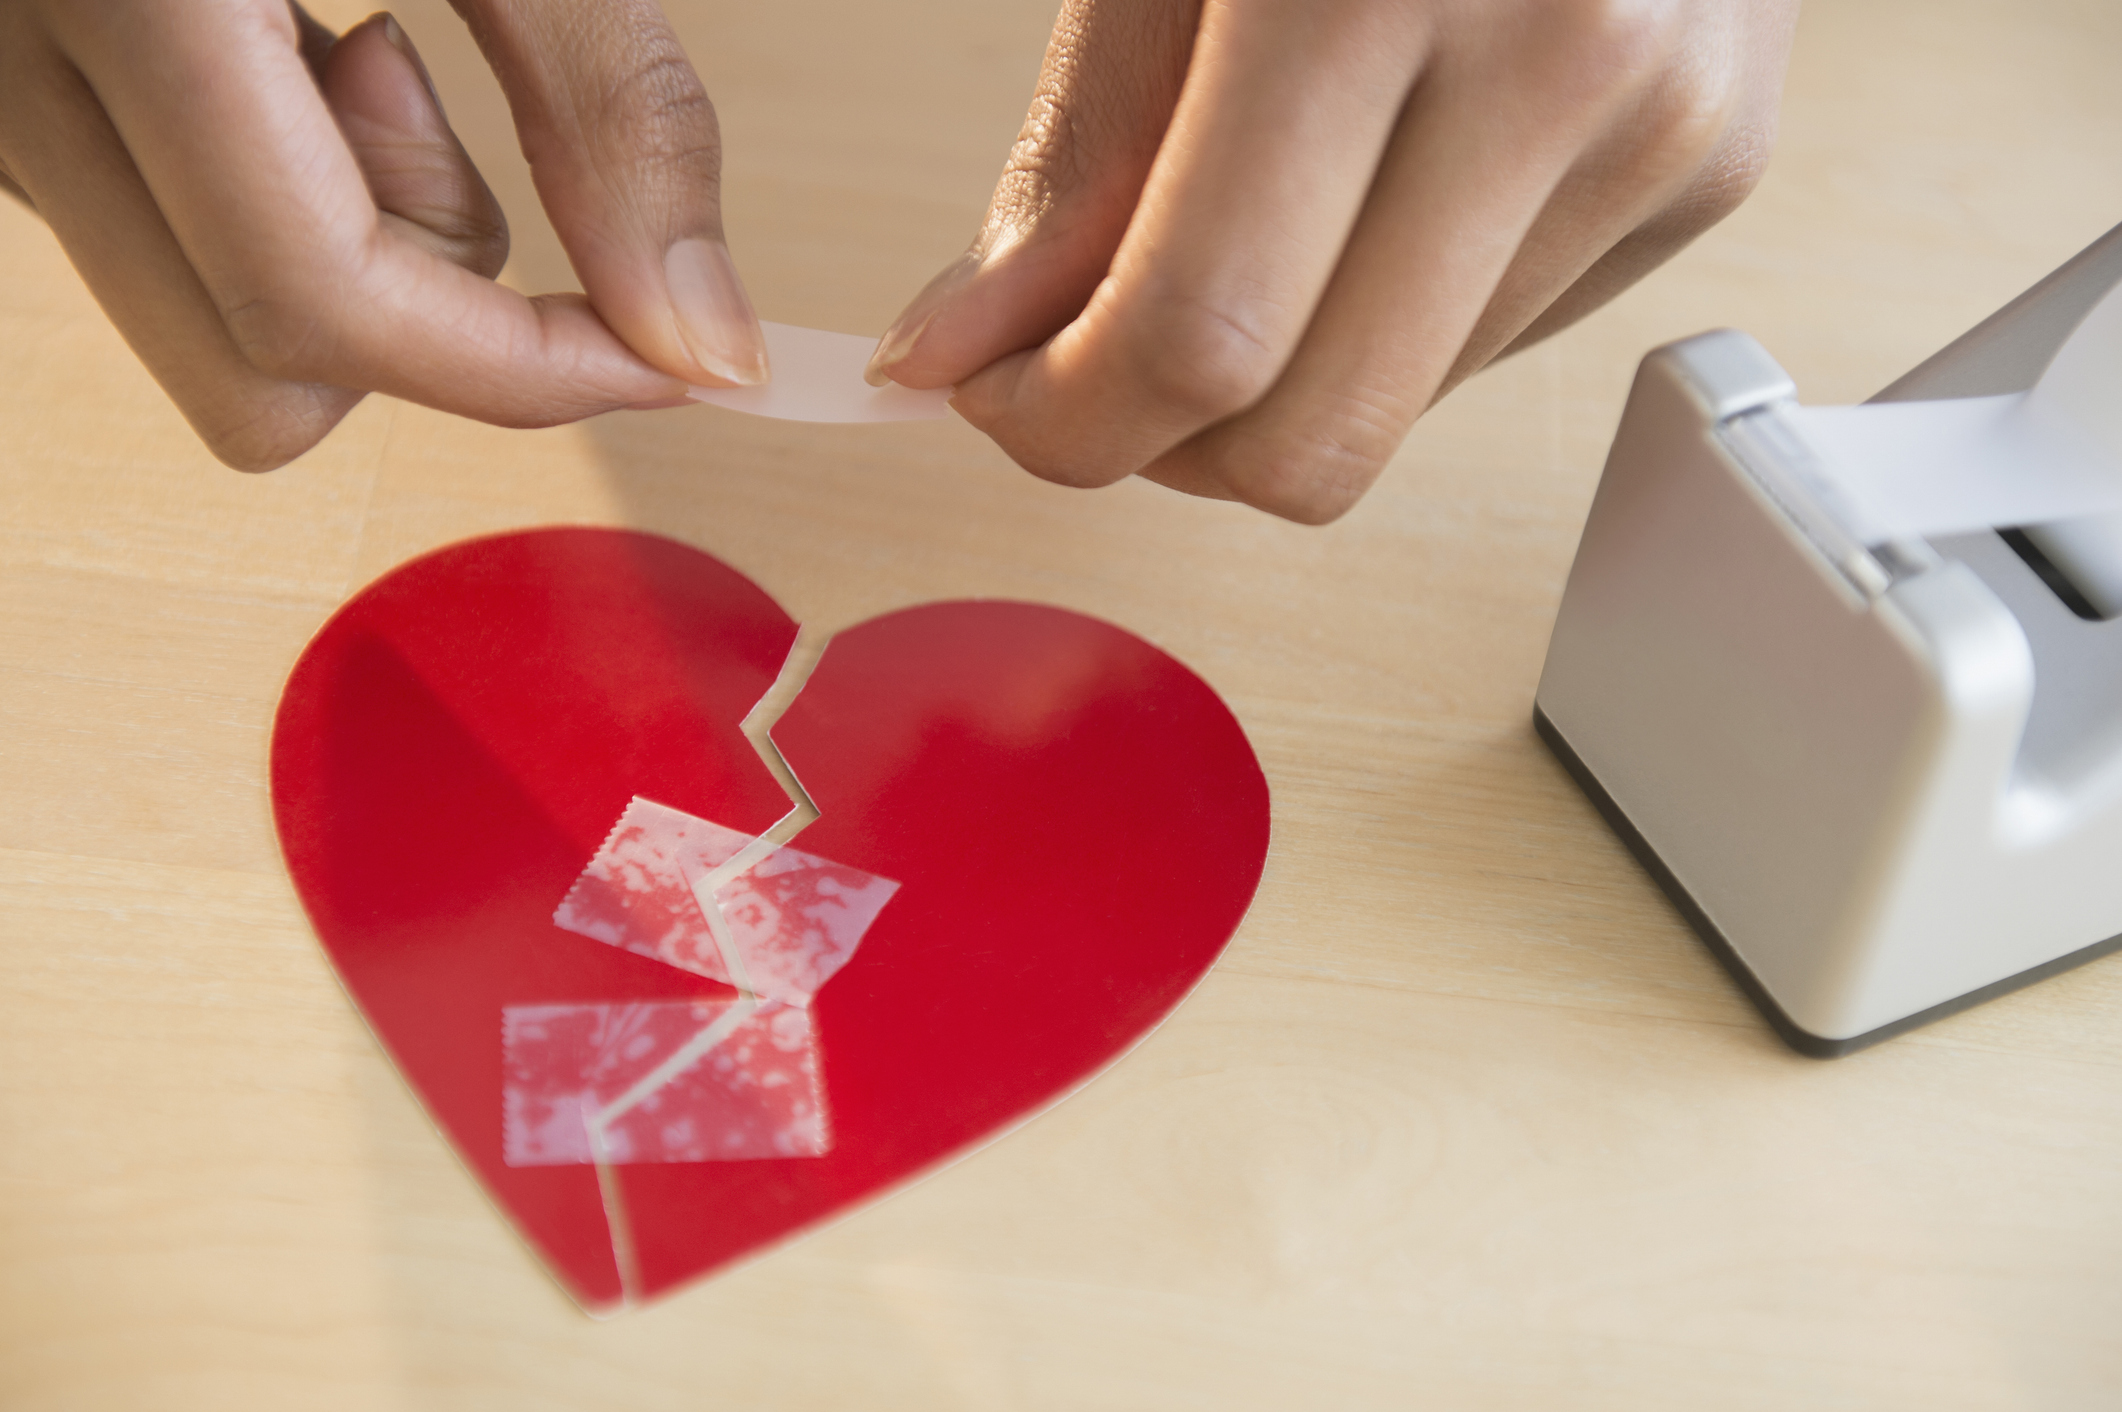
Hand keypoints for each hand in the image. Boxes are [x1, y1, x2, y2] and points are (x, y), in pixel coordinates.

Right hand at [0, 1, 766, 469]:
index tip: (662, 352)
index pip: (323, 307)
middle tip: (454, 111)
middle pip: (256, 372)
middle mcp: (10, 55)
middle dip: (420, 312)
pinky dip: (277, 182)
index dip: (522, 371)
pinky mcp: (10, 79)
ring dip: (348, 238)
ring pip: (208, 316)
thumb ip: (606, 101)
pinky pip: (169, 225)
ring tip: (371, 27)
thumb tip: (699, 329)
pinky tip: (295, 25)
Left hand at [865, 0, 1798, 522]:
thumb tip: (972, 350)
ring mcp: (1665, 122)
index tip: (1004, 401)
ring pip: (1401, 412)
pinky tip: (1371, 188)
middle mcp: (1563, 57)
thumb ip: (1083, 147)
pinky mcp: (1712, 164)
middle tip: (1091, 369)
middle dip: (1165, 448)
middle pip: (1318, 438)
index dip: (1070, 420)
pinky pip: (1494, 345)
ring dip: (1281, 378)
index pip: (1204, 335)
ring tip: (1246, 222)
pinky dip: (1389, 318)